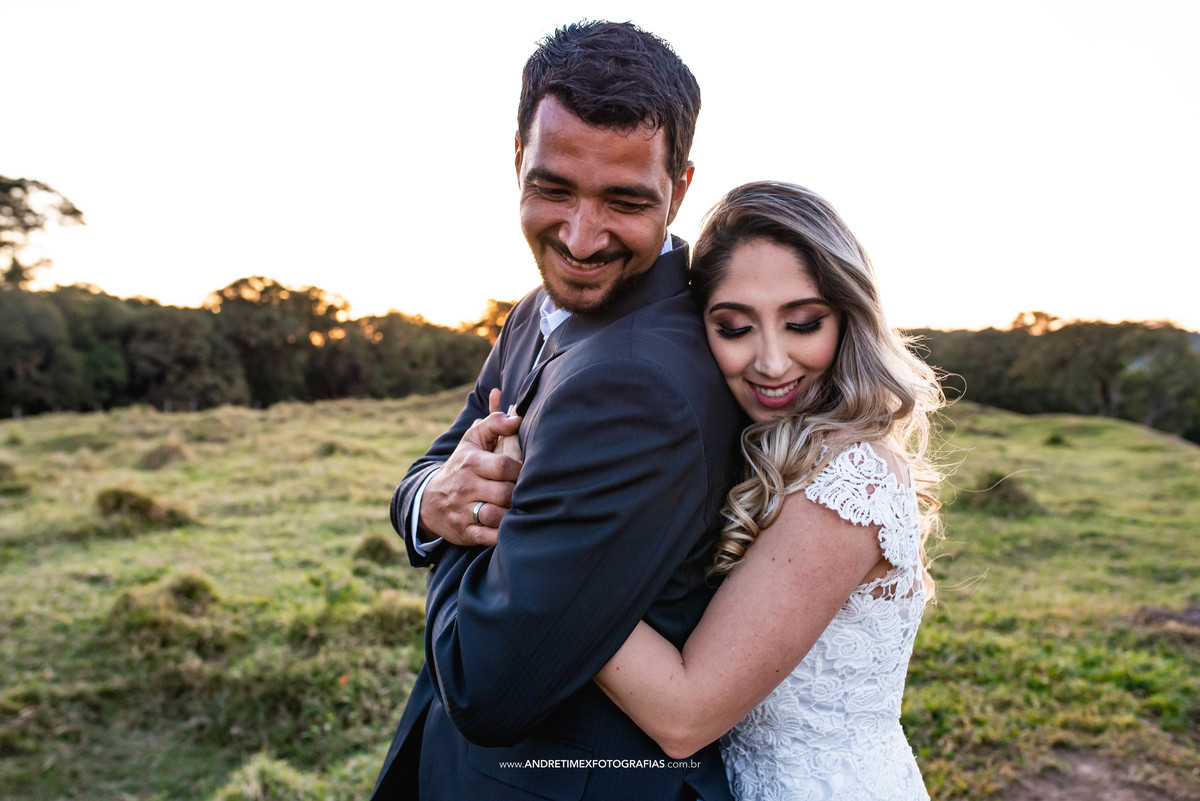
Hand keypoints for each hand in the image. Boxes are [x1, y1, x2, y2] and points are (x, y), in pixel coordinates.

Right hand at [418, 389, 521, 547]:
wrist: (429, 500)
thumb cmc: (462, 465)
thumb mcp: (472, 441)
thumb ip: (495, 423)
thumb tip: (518, 415)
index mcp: (471, 463)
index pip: (504, 466)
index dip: (521, 471)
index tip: (528, 473)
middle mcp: (466, 487)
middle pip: (505, 493)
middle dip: (521, 494)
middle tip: (529, 493)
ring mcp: (464, 511)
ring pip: (497, 517)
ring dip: (514, 515)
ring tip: (522, 509)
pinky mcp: (465, 532)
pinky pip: (489, 538)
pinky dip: (503, 535)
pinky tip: (512, 526)